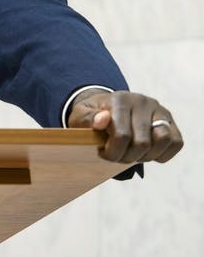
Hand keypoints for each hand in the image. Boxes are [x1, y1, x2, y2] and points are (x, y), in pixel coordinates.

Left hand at [67, 89, 182, 163]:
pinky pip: (176, 142)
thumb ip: (87, 118)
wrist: (106, 108)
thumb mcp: (79, 115)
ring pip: (163, 140)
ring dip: (146, 156)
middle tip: (116, 156)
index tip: (103, 153)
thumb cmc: (92, 116)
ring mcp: (159, 111)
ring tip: (131, 154)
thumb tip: (103, 119)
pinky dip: (162, 154)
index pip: (122, 135)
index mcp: (120, 99)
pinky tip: (145, 153)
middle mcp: (143, 102)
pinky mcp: (170, 122)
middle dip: (127, 157)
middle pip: (142, 142)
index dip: (112, 152)